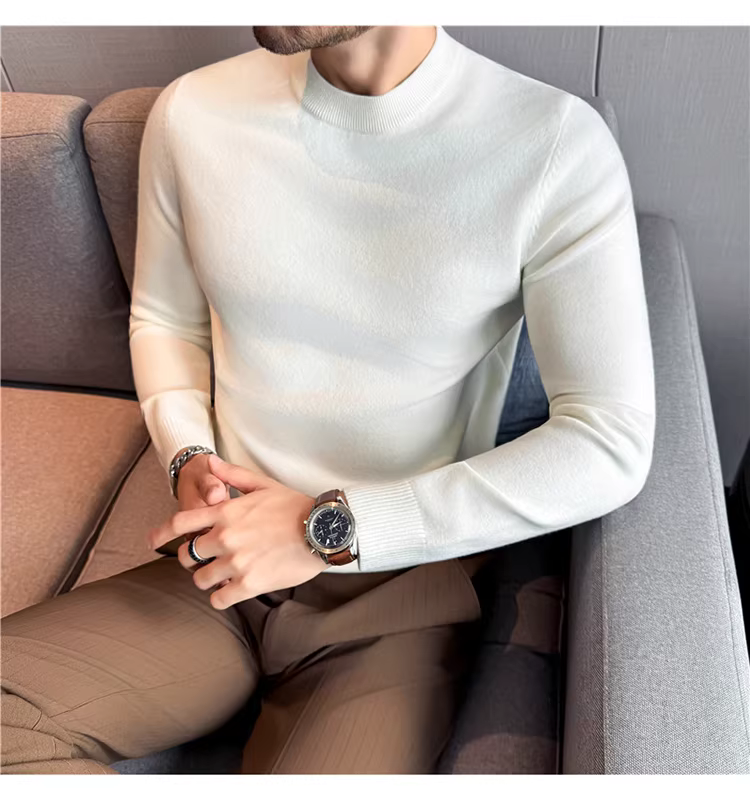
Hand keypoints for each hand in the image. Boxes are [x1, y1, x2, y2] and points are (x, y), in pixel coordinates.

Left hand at [148, 454, 325, 609]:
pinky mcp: (250, 584)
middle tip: (205, 559)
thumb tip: (210, 462)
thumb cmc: (295, 506)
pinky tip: (230, 590)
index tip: (153, 541)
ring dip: (207, 578)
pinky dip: (220, 596)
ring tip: (221, 575)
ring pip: (201, 579)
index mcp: (226, 512)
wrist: (323, 530)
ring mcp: (236, 562)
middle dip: (192, 558)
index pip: (180, 522)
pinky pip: (219, 599)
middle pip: (188, 555)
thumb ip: (232, 475)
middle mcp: (226, 537)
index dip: (161, 533)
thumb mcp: (263, 484)